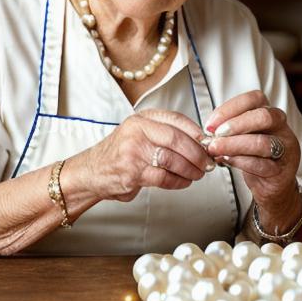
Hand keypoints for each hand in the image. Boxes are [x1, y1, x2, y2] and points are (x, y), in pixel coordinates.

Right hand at [76, 109, 213, 201]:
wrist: (92, 172)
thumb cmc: (120, 155)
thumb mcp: (140, 134)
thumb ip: (166, 135)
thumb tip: (203, 144)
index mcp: (141, 119)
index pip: (176, 120)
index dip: (197, 133)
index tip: (209, 144)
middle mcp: (136, 131)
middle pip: (177, 139)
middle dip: (198, 154)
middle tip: (207, 163)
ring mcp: (132, 151)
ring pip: (172, 159)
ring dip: (190, 170)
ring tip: (196, 174)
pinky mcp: (132, 172)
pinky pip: (164, 177)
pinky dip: (179, 182)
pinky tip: (182, 182)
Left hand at [204, 91, 300, 217]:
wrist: (269, 184)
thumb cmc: (252, 155)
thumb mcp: (240, 136)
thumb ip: (227, 129)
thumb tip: (209, 129)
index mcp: (269, 113)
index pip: (255, 99)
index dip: (230, 108)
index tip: (210, 123)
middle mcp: (281, 128)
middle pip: (264, 117)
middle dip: (235, 125)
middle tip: (215, 135)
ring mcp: (286, 149)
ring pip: (263, 142)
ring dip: (233, 145)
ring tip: (215, 149)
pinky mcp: (283, 170)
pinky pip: (263, 165)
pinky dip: (241, 162)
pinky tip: (226, 161)